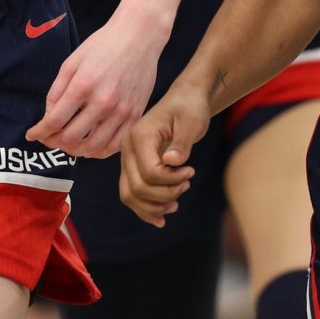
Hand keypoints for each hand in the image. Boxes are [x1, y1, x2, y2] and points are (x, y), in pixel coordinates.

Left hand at [26, 12, 165, 157]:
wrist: (139, 36)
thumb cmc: (103, 45)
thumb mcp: (72, 62)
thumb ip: (57, 91)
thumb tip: (49, 117)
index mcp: (83, 85)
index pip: (54, 122)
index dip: (39, 132)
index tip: (32, 135)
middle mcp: (103, 102)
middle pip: (71, 138)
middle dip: (53, 142)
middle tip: (49, 138)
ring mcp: (122, 111)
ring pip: (93, 147)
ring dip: (75, 151)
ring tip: (68, 144)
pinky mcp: (135, 114)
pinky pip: (115, 145)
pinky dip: (99, 151)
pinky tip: (90, 146)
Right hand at [119, 81, 209, 226]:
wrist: (184, 98)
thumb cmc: (190, 107)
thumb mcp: (192, 122)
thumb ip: (182, 143)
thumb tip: (172, 162)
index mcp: (140, 136)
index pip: (149, 172)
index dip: (171, 180)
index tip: (191, 172)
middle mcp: (127, 148)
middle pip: (137, 187)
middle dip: (165, 194)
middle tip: (187, 185)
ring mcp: (127, 158)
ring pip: (130, 195)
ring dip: (153, 206)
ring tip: (177, 202)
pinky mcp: (133, 166)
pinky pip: (131, 193)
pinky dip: (144, 209)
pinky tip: (161, 219)